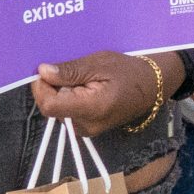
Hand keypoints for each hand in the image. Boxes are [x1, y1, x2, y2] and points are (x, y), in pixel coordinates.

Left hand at [33, 50, 164, 137]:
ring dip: (61, 93)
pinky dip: (69, 99)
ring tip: (81, 79)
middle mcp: (86, 125)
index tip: (47, 71)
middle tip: (71, 71)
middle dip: (53, 88)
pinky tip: (84, 88)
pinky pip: (67, 113)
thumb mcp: (100, 63)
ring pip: (57, 110)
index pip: (49, 105)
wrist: (152, 87)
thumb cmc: (128, 71)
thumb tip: (43, 72)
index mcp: (91, 108)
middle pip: (51, 107)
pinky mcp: (87, 129)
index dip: (41, 87)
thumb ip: (71, 70)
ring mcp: (86, 130)